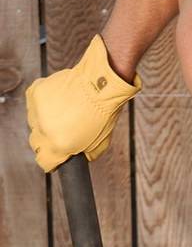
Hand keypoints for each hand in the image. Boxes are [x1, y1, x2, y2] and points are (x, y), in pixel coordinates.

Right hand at [25, 34, 140, 171]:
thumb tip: (74, 157)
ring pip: (34, 123)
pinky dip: (43, 105)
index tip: (56, 157)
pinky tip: (57, 103)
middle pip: (36, 143)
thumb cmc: (102, 115)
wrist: (100, 84)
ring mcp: (37, 110)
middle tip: (61, 133)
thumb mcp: (98, 145)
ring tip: (63, 114)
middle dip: (47, 141)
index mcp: (59, 145)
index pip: (44, 161)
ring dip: (44, 122)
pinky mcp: (35, 92)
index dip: (51, 161)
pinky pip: (33, 105)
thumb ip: (83, 155)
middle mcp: (44, 129)